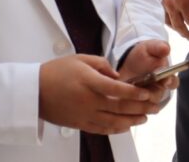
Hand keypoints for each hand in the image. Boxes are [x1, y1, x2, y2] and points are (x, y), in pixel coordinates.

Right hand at [38, 54, 161, 134]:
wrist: (33, 91)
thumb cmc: (56, 72)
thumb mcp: (80, 59)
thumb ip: (102, 65)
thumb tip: (117, 76)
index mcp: (89, 82)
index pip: (118, 90)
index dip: (135, 92)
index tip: (148, 93)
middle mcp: (89, 101)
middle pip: (120, 107)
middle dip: (141, 107)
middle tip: (155, 106)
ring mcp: (85, 115)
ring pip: (114, 121)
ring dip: (132, 120)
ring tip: (145, 117)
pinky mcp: (80, 124)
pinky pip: (102, 129)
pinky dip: (117, 129)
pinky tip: (126, 126)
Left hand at [117, 39, 177, 106]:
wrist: (128, 63)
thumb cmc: (144, 55)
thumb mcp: (150, 48)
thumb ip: (158, 48)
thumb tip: (166, 49)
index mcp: (166, 77)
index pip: (173, 83)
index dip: (170, 82)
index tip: (165, 80)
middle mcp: (158, 90)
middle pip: (158, 97)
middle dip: (151, 94)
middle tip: (145, 92)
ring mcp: (146, 100)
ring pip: (145, 106)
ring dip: (137, 101)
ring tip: (128, 95)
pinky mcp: (134, 106)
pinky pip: (133, 112)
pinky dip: (128, 107)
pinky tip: (121, 100)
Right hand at [161, 0, 188, 39]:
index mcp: (184, 4)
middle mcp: (174, 7)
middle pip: (179, 25)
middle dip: (185, 33)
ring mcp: (167, 5)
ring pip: (170, 22)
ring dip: (176, 29)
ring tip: (181, 31)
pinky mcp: (163, 2)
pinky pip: (165, 15)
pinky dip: (169, 21)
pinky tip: (172, 22)